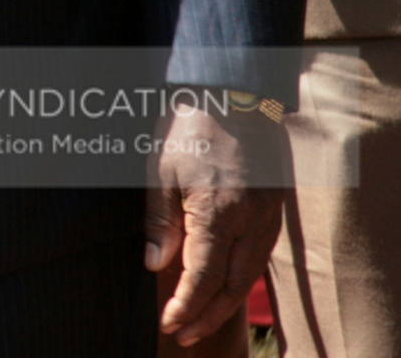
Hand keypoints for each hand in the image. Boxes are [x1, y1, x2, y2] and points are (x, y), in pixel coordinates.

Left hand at [146, 102, 288, 345]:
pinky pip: (259, 253)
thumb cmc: (189, 129)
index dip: (186, 306)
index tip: (170, 324)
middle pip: (231, 285)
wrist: (235, 95)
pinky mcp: (273, 208)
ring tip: (201, 319)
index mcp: (217, 214)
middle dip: (207, 315)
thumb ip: (159, 221)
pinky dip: (240, 276)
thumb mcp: (159, 171)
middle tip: (184, 335)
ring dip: (225, 302)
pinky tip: (225, 284)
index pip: (202, 277)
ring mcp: (266, 216)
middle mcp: (249, 222)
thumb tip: (155, 265)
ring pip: (249, 273)